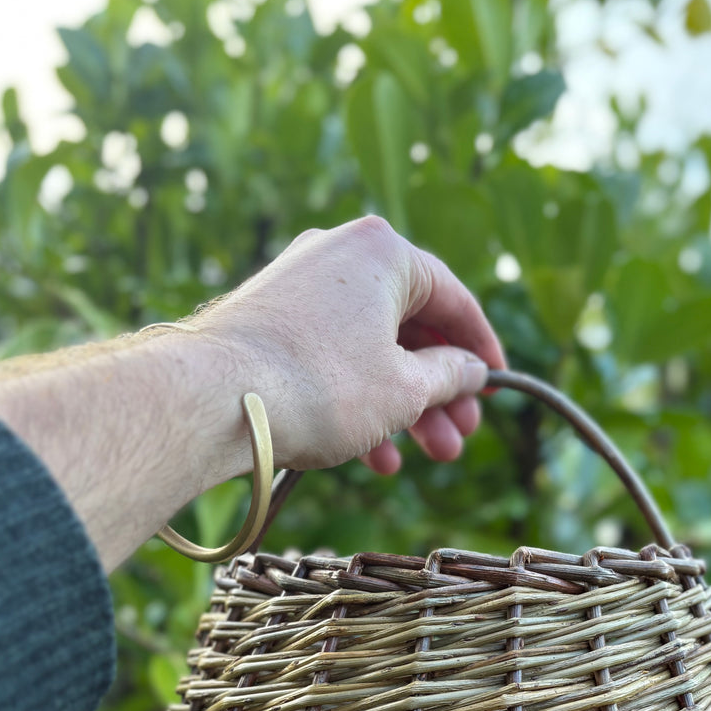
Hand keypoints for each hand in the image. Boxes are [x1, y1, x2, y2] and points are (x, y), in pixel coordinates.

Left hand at [184, 216, 505, 475]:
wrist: (214, 400)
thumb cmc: (319, 387)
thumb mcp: (405, 389)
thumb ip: (450, 376)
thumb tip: (471, 371)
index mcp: (382, 252)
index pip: (451, 298)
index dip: (480, 348)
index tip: (496, 385)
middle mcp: (338, 255)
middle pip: (409, 328)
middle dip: (439, 392)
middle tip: (457, 439)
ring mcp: (298, 286)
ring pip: (369, 349)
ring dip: (402, 406)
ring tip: (422, 458)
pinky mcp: (268, 321)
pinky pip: (330, 358)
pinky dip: (357, 400)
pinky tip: (370, 454)